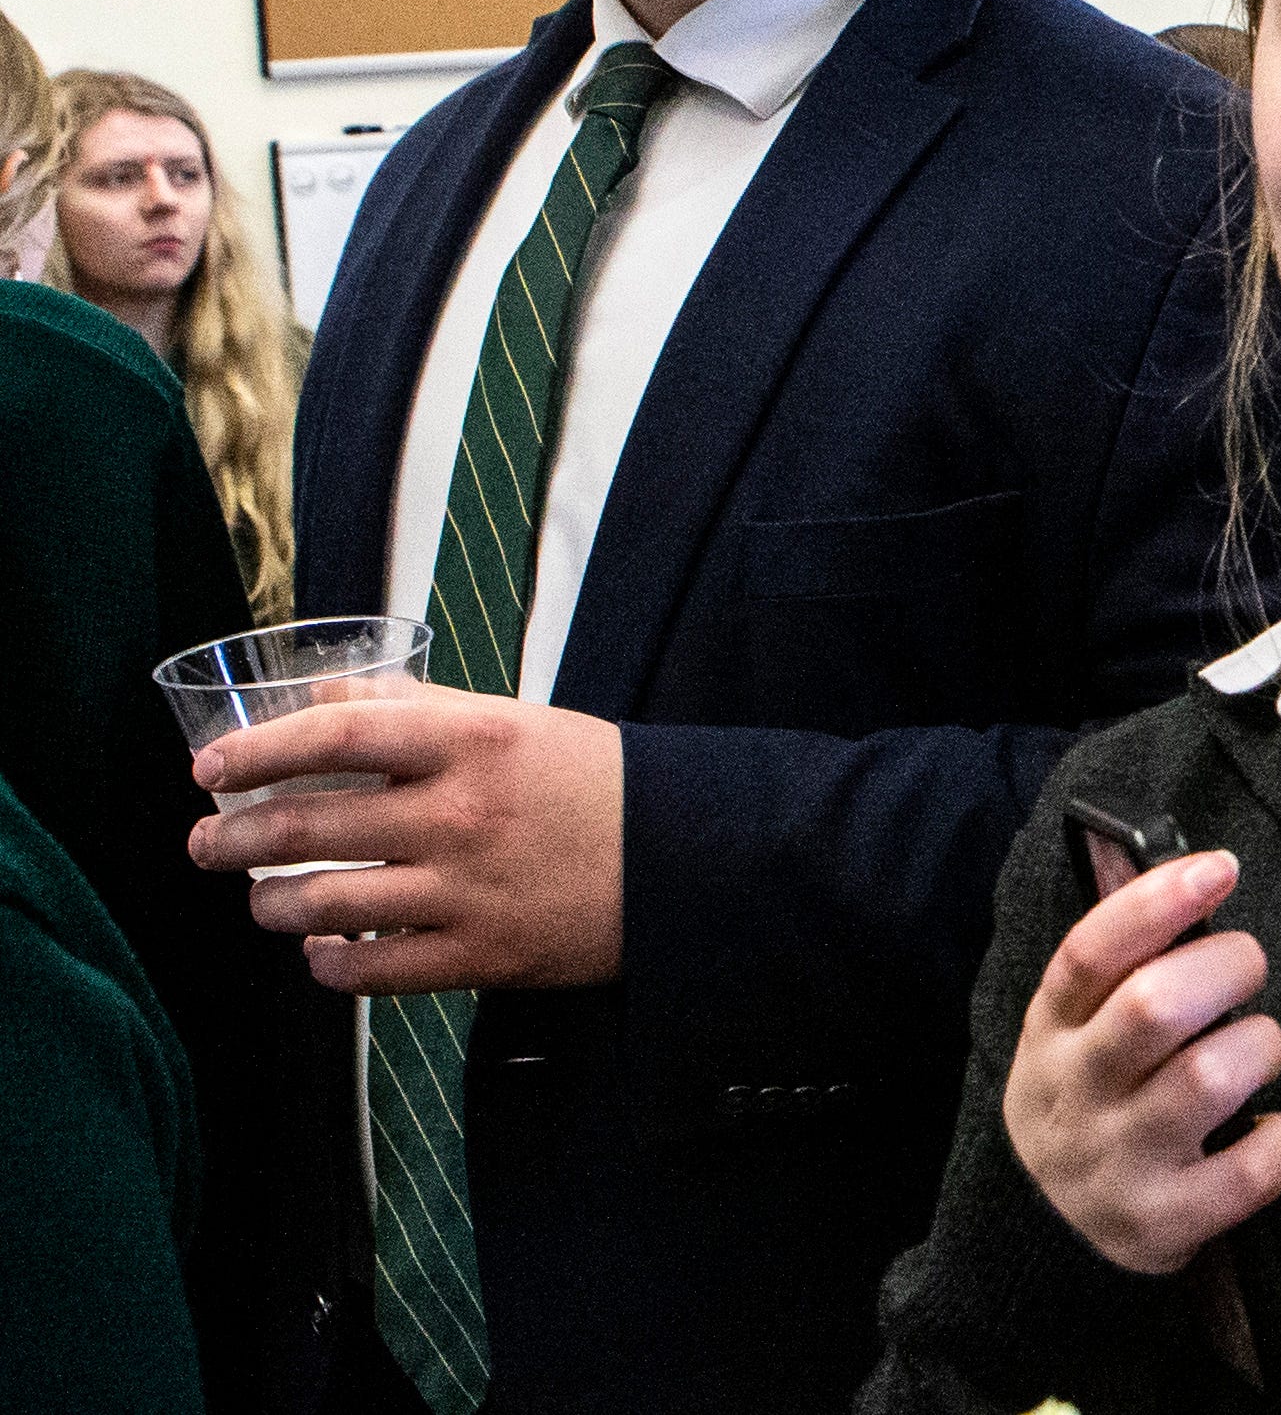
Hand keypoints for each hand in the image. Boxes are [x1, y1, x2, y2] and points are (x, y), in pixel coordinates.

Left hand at [186, 683, 623, 993]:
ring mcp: (469, 889)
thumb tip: (329, 698)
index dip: (256, 751)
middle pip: (306, 825)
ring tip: (260, 902)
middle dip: (232, 839)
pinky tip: (321, 952)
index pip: (333, 734)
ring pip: (324, 903)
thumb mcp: (516, 723)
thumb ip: (422, 710)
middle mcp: (460, 813)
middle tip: (206, 844)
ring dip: (269, 906)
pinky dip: (329, 965)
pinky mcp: (483, 954)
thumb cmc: (594, 783)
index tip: (210, 769)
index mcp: (471, 740)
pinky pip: (373, 971)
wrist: (686, 857)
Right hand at [1004, 849, 1280, 1274]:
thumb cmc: (1089, 1099)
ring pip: (1208, 1079)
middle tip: (1247, 969)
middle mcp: (1076, 1094)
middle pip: (1155, 1006)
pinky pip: (1247, 1173)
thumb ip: (1121, 969)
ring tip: (1256, 1051)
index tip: (1220, 867)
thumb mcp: (1072, 1031)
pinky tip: (1270, 1130)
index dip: (1158, 901)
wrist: (1040, 1235)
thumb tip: (1198, 880)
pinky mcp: (1160, 1224)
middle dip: (1228, 966)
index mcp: (1050, 1031)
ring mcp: (1116, 1162)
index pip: (1091, 952)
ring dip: (1259, 1047)